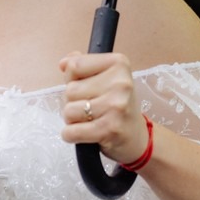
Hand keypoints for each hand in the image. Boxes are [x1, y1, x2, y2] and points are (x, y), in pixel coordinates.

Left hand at [59, 51, 148, 165]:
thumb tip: (63, 63)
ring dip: (72, 119)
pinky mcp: (110, 129)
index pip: (73, 66)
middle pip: (69, 90)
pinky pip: (71, 132)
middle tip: (91, 107)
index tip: (87, 86)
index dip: (71, 79)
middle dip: (72, 101)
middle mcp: (121, 83)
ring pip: (68, 111)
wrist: (136, 137)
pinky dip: (71, 135)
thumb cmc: (115, 104)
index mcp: (119, 64)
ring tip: (90, 120)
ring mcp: (116, 106)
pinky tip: (85, 133)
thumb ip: (82, 65)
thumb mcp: (104, 78)